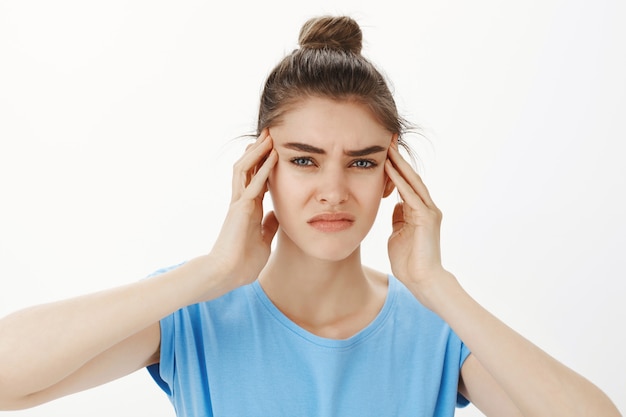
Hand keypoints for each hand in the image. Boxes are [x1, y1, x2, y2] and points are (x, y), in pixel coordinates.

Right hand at [209, 129, 278, 289]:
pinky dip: (264, 168)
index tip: (274, 150)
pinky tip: (273, 155)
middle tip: (269, 132)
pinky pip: (253, 183)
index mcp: (248, 209)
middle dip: (258, 150)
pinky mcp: (240, 208)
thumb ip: (268, 226)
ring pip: (245, 169)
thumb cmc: (243, 263)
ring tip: (268, 135)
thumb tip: (276, 215)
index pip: (256, 180)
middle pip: (248, 168)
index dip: (264, 164)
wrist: (227, 275)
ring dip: (257, 151)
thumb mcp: (263, 241)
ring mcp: (239, 203)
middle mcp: (241, 202)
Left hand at [384, 146, 450, 300]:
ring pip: (412, 182)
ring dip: (399, 165)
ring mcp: (429, 211)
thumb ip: (398, 218)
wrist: (422, 280)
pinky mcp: (426, 218)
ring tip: (387, 148)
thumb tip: (394, 206)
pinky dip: (400, 181)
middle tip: (387, 140)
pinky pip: (411, 195)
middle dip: (398, 159)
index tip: (383, 152)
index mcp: (418, 211)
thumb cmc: (408, 261)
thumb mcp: (398, 233)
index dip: (395, 168)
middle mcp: (427, 207)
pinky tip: (390, 168)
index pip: (405, 183)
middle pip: (411, 177)